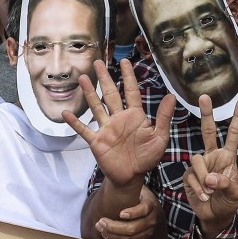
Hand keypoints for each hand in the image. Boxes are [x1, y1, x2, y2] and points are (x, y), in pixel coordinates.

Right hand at [64, 58, 175, 190]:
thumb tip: (171, 96)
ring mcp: (106, 129)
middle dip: (105, 78)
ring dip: (89, 93)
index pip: (131, 91)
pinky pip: (84, 129)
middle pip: (111, 94)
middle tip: (98, 62)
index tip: (124, 61)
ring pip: (96, 107)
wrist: (132, 177)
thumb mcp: (160, 137)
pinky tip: (66, 113)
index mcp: (135, 116)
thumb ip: (163, 118)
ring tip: (82, 78)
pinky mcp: (97, 141)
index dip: (128, 76)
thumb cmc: (147, 157)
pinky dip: (75, 122)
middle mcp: (119, 118)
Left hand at [94, 185, 165, 238]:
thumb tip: (115, 170)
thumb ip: (129, 183)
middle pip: (133, 228)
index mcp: (151, 204)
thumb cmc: (139, 196)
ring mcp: (148, 231)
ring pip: (129, 238)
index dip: (132, 213)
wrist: (150, 208)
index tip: (120, 213)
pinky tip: (106, 234)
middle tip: (100, 221)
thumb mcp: (138, 188)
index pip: (143, 210)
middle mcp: (152, 219)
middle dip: (114, 226)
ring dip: (112, 234)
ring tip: (100, 227)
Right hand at [182, 94, 237, 238]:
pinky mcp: (189, 175)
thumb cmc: (227, 203)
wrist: (214, 217)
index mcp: (228, 157)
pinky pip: (191, 176)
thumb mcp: (233, 195)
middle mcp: (213, 156)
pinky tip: (204, 196)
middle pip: (209, 131)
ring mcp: (200, 165)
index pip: (233, 134)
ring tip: (210, 192)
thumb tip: (210, 178)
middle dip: (207, 114)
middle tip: (204, 97)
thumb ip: (225, 184)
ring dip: (204, 178)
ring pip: (197, 160)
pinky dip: (199, 188)